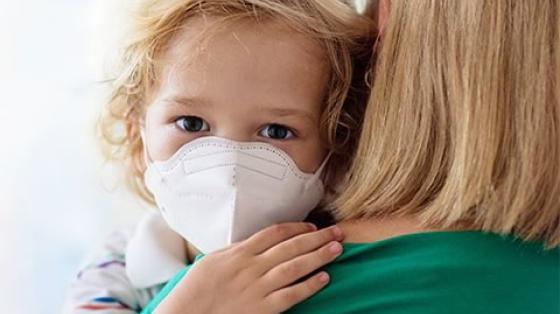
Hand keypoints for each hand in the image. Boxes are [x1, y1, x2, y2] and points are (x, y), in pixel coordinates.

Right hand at [155, 222, 343, 313]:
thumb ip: (238, 250)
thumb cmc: (195, 290)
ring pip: (295, 267)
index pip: (275, 233)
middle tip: (337, 231)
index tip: (311, 225)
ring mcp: (258, 288)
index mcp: (239, 252)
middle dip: (316, 237)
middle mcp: (252, 266)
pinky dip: (309, 285)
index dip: (297, 227)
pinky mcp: (262, 308)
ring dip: (319, 256)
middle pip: (291, 246)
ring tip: (337, 248)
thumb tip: (257, 242)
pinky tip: (324, 278)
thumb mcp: (213, 260)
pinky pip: (291, 295)